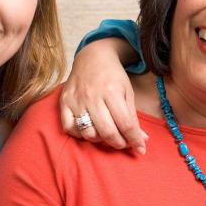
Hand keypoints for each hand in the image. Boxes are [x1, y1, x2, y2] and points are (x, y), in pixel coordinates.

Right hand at [60, 38, 147, 153]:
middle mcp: (92, 96)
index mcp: (112, 92)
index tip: (140, 148)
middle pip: (107, 132)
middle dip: (119, 143)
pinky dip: (80, 134)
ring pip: (88, 133)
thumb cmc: (113, 76)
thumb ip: (133, 117)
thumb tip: (142, 141)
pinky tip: (89, 129)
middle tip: (124, 143)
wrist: (92, 57)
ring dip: (100, 140)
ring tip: (107, 134)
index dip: (134, 140)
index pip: (125, 124)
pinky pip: (69, 128)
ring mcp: (76, 100)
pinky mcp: (64, 102)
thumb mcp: (128, 92)